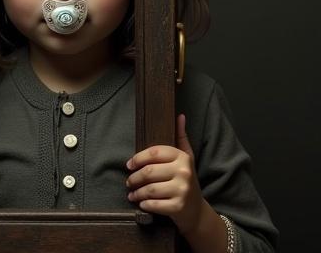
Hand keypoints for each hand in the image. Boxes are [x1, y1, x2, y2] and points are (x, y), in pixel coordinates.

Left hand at [126, 114, 203, 234]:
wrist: (197, 210)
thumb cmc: (185, 180)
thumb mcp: (186, 157)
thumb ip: (180, 137)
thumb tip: (180, 116)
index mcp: (182, 157)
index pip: (154, 152)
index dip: (138, 158)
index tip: (129, 164)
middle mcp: (183, 172)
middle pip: (149, 171)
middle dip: (134, 177)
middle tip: (129, 181)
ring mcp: (182, 190)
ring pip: (150, 189)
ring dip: (137, 192)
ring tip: (132, 193)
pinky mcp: (178, 207)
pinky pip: (154, 204)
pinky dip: (145, 204)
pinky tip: (141, 203)